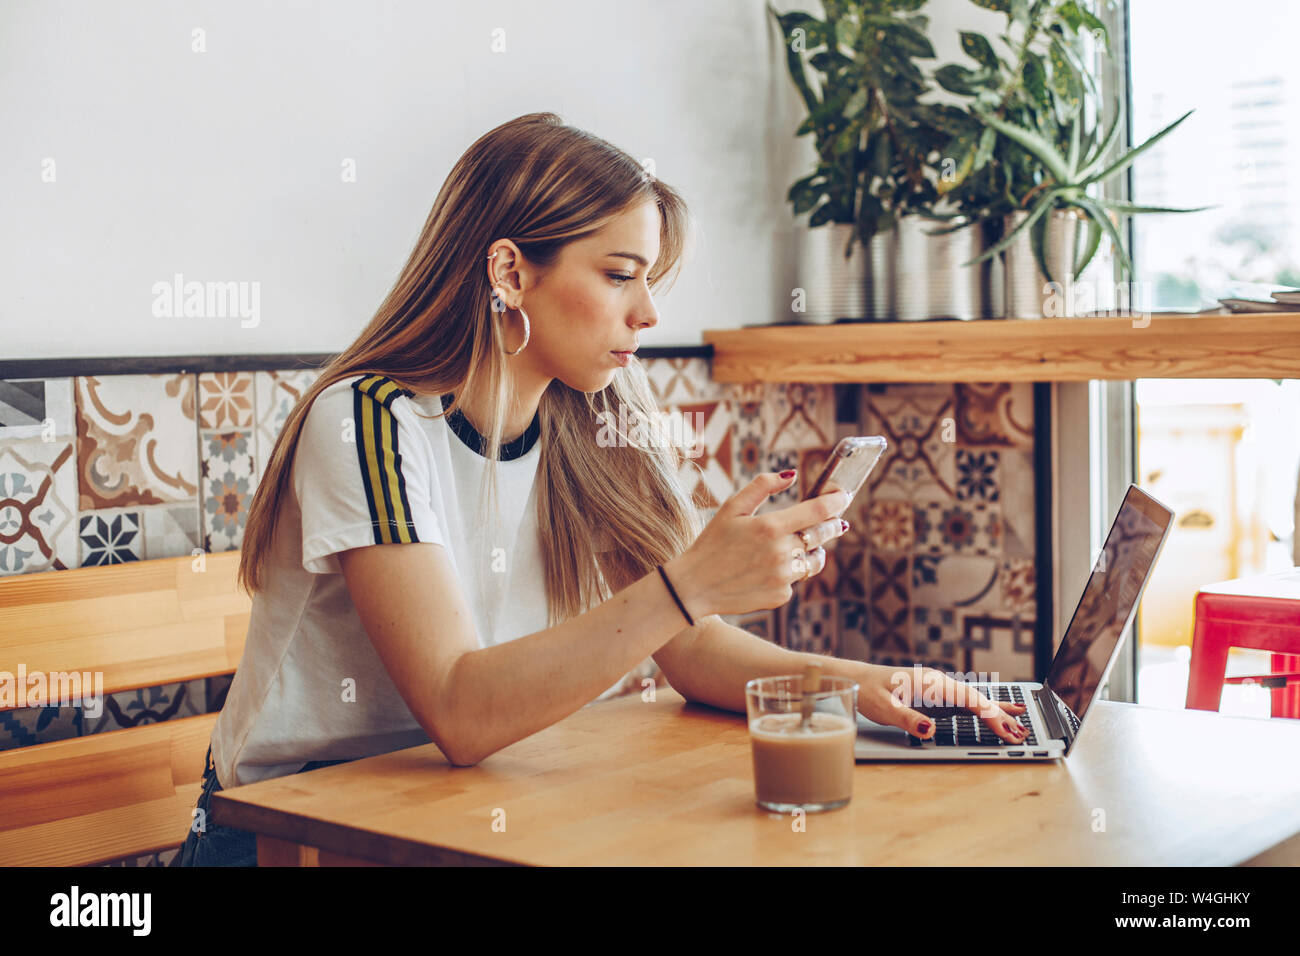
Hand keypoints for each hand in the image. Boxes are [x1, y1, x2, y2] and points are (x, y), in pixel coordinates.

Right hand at [665, 470, 850, 617]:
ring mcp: (782, 577)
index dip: (836, 500)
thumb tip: (791, 475)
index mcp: (770, 527)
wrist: (694, 587)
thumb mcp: (732, 508)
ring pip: (814, 560)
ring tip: (802, 547)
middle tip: (839, 520)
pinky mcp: (781, 596)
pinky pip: (796, 580)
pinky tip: (769, 569)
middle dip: (834, 524)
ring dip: (813, 551)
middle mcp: (780, 553)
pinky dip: (790, 571)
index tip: (844, 495)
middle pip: (823, 534)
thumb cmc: (712, 543)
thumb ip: (762, 486)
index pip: (817, 511)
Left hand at [853, 663, 1030, 743]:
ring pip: (974, 700)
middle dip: (1001, 716)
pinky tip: (997, 711)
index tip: (1006, 731)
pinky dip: (984, 708)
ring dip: (996, 712)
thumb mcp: (882, 707)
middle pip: (977, 700)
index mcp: (930, 683)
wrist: (856, 678)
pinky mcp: (936, 693)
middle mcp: (939, 682)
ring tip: (1019, 725)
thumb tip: (928, 728)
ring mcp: (939, 687)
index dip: (990, 716)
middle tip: (1022, 734)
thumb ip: (906, 718)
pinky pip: (965, 701)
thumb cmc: (867, 690)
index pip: (968, 700)